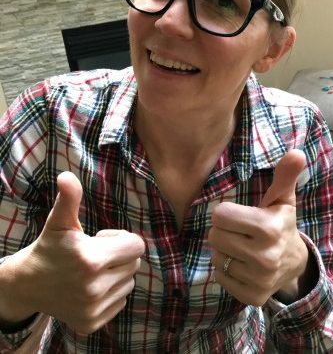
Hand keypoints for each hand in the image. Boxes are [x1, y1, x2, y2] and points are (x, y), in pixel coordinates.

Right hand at [4, 172, 144, 333]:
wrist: (29, 284)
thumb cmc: (50, 247)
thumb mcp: (60, 221)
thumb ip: (69, 198)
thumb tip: (66, 176)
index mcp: (91, 260)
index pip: (137, 246)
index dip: (122, 239)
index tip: (103, 239)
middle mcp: (94, 287)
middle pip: (134, 264)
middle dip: (120, 255)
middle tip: (97, 254)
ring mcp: (93, 308)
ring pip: (129, 282)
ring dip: (118, 274)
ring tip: (93, 270)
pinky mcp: (92, 323)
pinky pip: (120, 301)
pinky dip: (111, 293)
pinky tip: (91, 287)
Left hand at [209, 149, 311, 305]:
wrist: (294, 265)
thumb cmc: (281, 225)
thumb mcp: (282, 199)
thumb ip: (285, 175)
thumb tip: (297, 152)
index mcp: (269, 228)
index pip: (220, 215)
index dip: (227, 213)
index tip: (241, 215)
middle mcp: (264, 257)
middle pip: (215, 236)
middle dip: (224, 230)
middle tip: (240, 231)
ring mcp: (258, 280)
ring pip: (216, 256)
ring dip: (225, 250)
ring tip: (242, 247)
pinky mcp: (251, 297)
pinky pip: (220, 276)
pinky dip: (226, 269)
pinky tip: (242, 264)